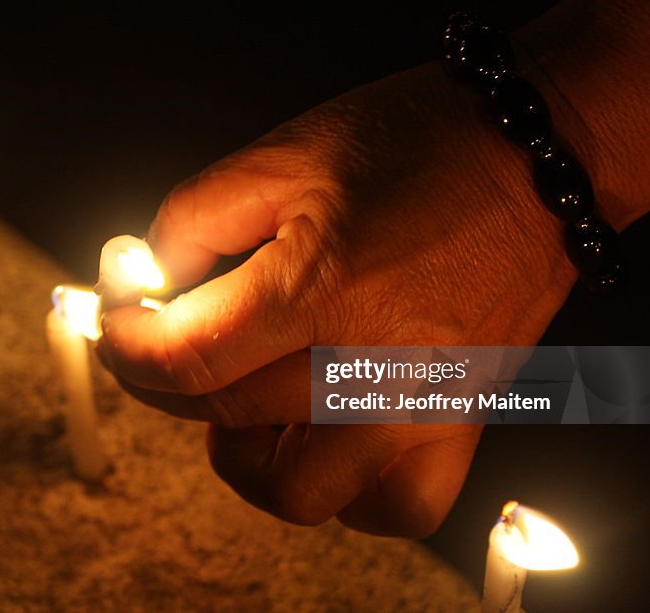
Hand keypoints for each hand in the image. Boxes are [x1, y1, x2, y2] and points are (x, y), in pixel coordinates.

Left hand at [98, 59, 577, 536]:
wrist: (536, 158)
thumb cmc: (417, 143)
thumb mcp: (284, 153)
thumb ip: (194, 218)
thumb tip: (147, 279)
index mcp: (320, 288)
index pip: (183, 360)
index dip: (124, 345)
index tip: (112, 323)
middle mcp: (369, 365)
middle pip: (222, 418)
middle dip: (164, 380)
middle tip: (166, 335)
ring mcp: (420, 408)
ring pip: (296, 492)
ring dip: (244, 453)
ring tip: (244, 398)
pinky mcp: (460, 422)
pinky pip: (392, 507)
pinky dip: (342, 491)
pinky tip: (324, 435)